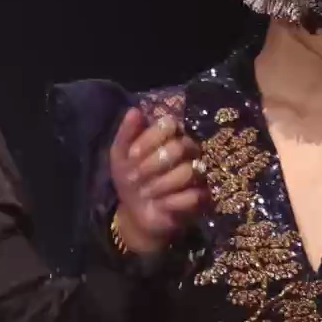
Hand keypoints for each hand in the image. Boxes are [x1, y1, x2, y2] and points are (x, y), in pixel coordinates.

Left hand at [107, 108, 206, 257]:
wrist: (137, 211)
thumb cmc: (131, 177)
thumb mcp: (120, 156)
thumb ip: (126, 133)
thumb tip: (135, 111)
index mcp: (170, 136)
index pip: (169, 125)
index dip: (149, 139)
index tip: (131, 155)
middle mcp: (188, 151)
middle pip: (178, 148)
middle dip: (151, 165)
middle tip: (134, 178)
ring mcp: (197, 173)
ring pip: (187, 172)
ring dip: (160, 185)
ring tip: (145, 193)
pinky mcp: (201, 197)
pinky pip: (193, 196)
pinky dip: (171, 202)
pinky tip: (159, 204)